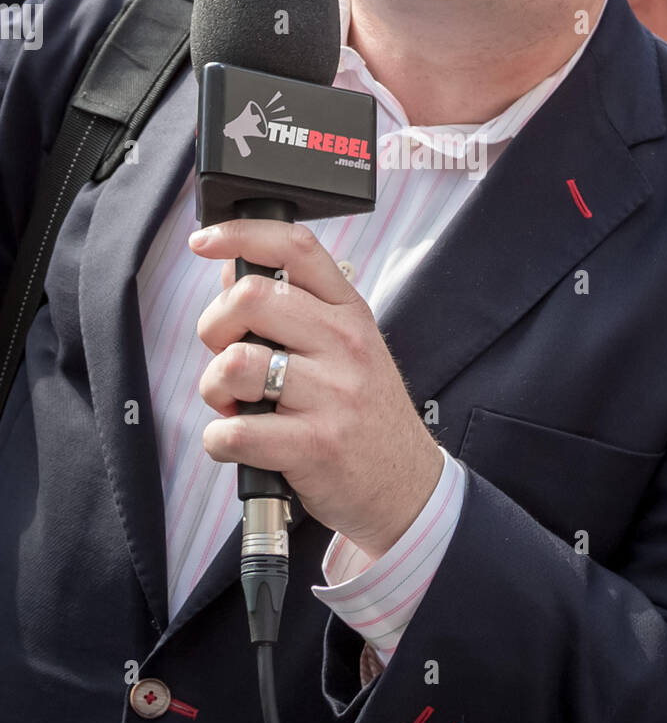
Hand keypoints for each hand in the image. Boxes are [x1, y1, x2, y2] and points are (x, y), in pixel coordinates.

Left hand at [189, 219, 442, 557]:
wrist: (407, 487)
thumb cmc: (365, 415)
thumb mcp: (345, 348)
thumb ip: (293, 307)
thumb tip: (231, 269)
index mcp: (349, 312)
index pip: (295, 247)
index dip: (240, 234)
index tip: (204, 241)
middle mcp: (344, 344)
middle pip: (250, 298)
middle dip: (214, 327)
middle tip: (226, 355)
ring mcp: (332, 394)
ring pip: (234, 363)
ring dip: (214, 387)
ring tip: (234, 403)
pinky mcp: (314, 445)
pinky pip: (233, 431)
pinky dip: (219, 440)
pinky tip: (239, 442)